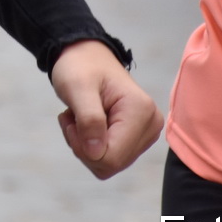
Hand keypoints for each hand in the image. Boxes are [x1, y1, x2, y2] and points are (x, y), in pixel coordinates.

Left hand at [50, 40, 162, 180]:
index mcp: (141, 112)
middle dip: (83, 147)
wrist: (86, 57)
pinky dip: (90, 145)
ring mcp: (146, 133)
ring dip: (85, 145)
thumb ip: (89, 119)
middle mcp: (151, 125)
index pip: (112, 157)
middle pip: (111, 164)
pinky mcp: (137, 138)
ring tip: (79, 117)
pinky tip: (86, 123)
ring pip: (108, 164)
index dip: (83, 147)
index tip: (71, 122)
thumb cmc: (80, 66)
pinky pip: (109, 158)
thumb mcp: (77, 87)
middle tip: (73, 118)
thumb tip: (97, 153)